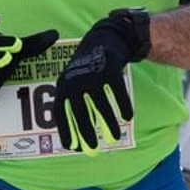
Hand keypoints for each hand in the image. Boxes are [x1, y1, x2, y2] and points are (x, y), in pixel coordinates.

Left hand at [52, 14, 144, 151]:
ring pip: (101, 104)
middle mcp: (75, 80)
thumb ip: (75, 107)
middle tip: (94, 148)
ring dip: (108, 123)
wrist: (102, 40)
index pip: (61, 112)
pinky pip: (118, 92)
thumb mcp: (74, 83)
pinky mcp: (110, 68)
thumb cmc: (87, 71)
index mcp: (63, 85)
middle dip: (87, 132)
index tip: (74, 148)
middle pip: (80, 111)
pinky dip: (123, 106)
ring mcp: (92, 74)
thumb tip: (79, 138)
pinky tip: (128, 117)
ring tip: (114, 137)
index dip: (66, 131)